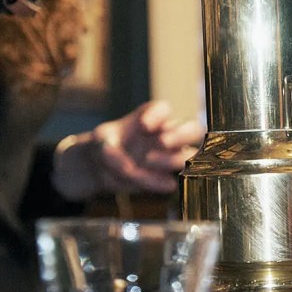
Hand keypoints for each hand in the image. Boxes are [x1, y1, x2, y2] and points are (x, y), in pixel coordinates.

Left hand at [52, 102, 203, 200]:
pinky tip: (141, 179)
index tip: (143, 125)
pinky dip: (157, 182)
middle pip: (193, 129)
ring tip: (147, 160)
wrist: (98, 167)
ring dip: (171, 159)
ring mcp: (168, 158)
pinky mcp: (163, 179)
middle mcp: (167, 135)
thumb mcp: (100, 139)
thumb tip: (127, 164)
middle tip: (162, 142)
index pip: (166, 110)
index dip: (159, 116)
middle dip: (181, 135)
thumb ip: (111, 147)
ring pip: (188, 156)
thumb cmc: (103, 144)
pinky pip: (170, 182)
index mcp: (153, 117)